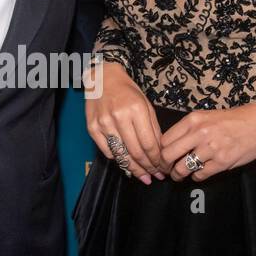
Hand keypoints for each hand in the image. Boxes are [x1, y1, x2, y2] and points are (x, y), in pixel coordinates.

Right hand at [84, 59, 164, 183]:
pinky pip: (108, 151)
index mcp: (136, 110)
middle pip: (135, 152)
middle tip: (155, 176)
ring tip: (143, 177)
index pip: (149, 144)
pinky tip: (127, 165)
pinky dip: (119, 161)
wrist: (102, 78)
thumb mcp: (146, 104)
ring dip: (134, 169)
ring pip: (121, 155)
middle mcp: (118, 117)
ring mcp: (103, 124)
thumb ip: (153, 128)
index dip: (157, 161)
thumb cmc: (128, 91)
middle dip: (148, 168)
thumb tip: (159, 152)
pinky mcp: (92, 129)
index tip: (163, 169)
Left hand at [160, 103, 255, 181]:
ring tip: (179, 175)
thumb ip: (188, 129)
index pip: (165, 140)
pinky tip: (198, 173)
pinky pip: (199, 175)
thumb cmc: (231, 121)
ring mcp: (211, 148)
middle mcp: (200, 133)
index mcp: (193, 120)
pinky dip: (196, 177)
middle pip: (168, 155)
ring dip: (178, 175)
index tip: (162, 157)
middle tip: (167, 169)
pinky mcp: (222, 161)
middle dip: (164, 166)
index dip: (160, 151)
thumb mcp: (205, 117)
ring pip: (182, 168)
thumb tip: (169, 145)